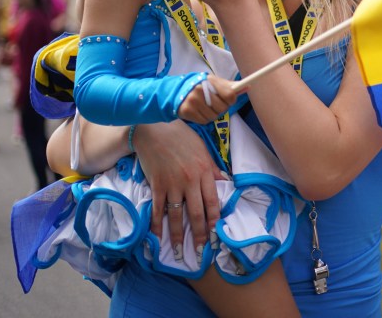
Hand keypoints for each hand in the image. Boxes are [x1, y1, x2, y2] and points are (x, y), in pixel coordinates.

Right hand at [132, 122, 228, 254]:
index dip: (214, 220)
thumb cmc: (182, 137)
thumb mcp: (203, 150)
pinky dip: (156, 224)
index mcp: (205, 171)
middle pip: (196, 213)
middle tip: (199, 251)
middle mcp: (190, 180)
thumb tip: (226, 183)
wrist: (155, 129)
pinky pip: (158, 209)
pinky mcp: (157, 185)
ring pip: (176, 215)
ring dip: (177, 235)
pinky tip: (156, 237)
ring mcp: (172, 184)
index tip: (215, 235)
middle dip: (198, 234)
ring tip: (178, 251)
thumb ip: (213, 169)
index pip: (212, 201)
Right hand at [177, 76, 240, 123]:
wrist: (179, 91)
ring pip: (214, 116)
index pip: (230, 95)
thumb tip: (248, 86)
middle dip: (221, 108)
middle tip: (215, 104)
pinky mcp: (187, 111)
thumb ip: (231, 86)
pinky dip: (204, 119)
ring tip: (206, 107)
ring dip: (213, 114)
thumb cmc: (203, 86)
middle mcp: (200, 90)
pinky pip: (204, 121)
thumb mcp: (216, 83)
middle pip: (223, 108)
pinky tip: (200, 111)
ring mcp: (193, 101)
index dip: (231, 100)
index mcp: (210, 81)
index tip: (228, 100)